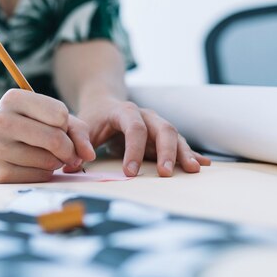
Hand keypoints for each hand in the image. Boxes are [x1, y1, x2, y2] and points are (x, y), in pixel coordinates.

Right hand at [0, 89, 95, 182]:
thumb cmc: (21, 124)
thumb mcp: (43, 113)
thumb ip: (75, 128)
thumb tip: (89, 155)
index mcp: (13, 99)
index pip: (59, 114)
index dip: (66, 124)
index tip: (58, 126)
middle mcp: (0, 121)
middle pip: (56, 139)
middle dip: (69, 148)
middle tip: (67, 151)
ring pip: (50, 161)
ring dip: (57, 161)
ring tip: (45, 154)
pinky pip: (41, 176)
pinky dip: (46, 173)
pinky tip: (34, 164)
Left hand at [68, 98, 210, 176]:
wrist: (105, 103)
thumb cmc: (94, 118)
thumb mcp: (82, 127)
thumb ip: (78, 143)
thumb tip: (72, 165)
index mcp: (125, 111)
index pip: (134, 128)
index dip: (134, 150)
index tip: (129, 173)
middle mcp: (146, 115)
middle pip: (162, 128)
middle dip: (166, 151)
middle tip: (165, 173)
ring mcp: (157, 124)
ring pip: (175, 135)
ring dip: (184, 152)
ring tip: (193, 170)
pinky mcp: (163, 136)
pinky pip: (180, 143)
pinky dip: (191, 153)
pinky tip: (203, 164)